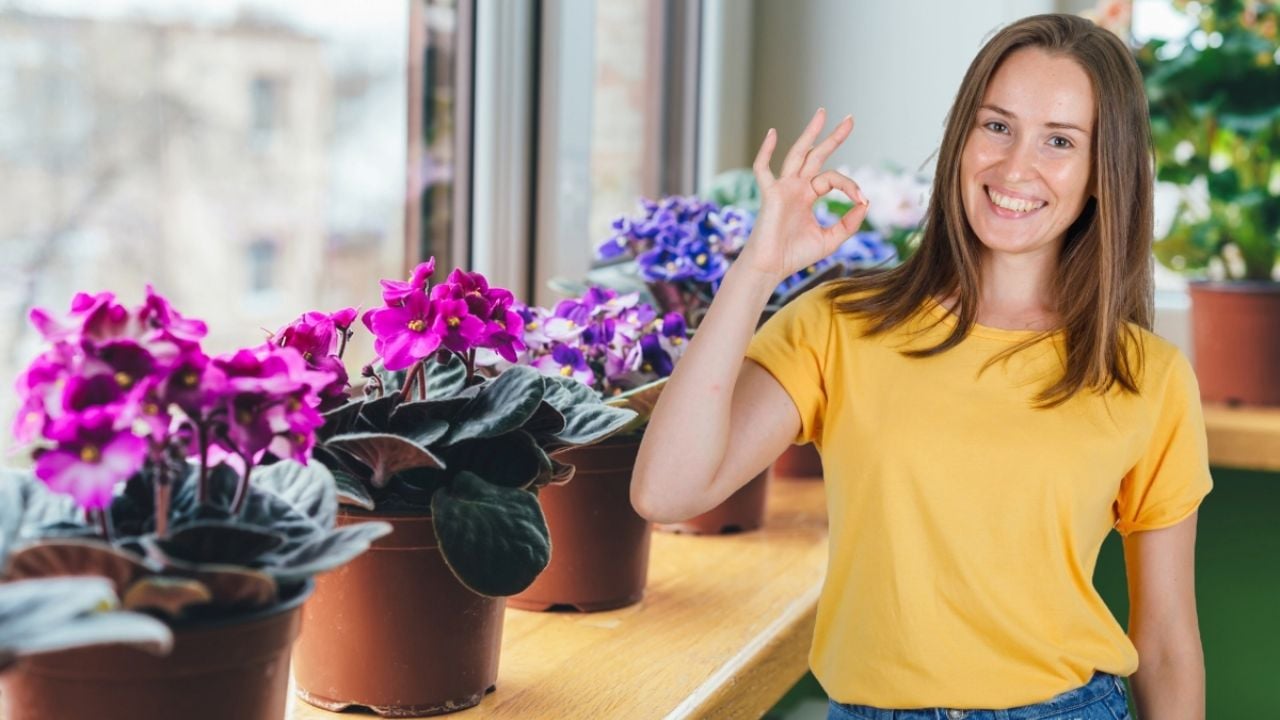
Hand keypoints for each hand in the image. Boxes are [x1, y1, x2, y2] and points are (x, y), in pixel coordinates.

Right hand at [737, 108, 869, 282]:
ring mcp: (782, 188)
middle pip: (816, 156)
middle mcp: (795, 188)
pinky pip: (763, 169)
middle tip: (849, 119)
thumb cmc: (795, 255)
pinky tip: (773, 133)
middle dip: (833, 137)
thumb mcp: (831, 239)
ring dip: (809, 134)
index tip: (863, 199)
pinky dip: (766, 151)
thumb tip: (866, 203)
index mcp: (808, 196)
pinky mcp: (770, 194)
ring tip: (821, 113)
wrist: (771, 268)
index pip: (833, 179)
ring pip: (797, 155)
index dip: (851, 185)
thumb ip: (849, 223)